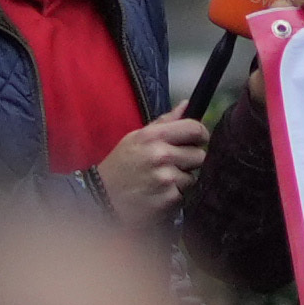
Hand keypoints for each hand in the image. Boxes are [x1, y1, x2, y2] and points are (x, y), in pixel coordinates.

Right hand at [96, 111, 209, 225]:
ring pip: (192, 177)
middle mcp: (161, 155)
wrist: (103, 198)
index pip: (194, 129)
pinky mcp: (169, 199)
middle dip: (189, 160)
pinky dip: (174, 196)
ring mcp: (166, 179)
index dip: (200, 135)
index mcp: (154, 136)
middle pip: (199, 155)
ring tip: (160, 181)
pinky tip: (158, 194)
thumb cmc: (121, 166)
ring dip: (181, 180)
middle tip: (170, 165)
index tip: (197, 140)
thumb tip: (187, 104)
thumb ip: (165, 122)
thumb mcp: (137, 137)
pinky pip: (184, 195)